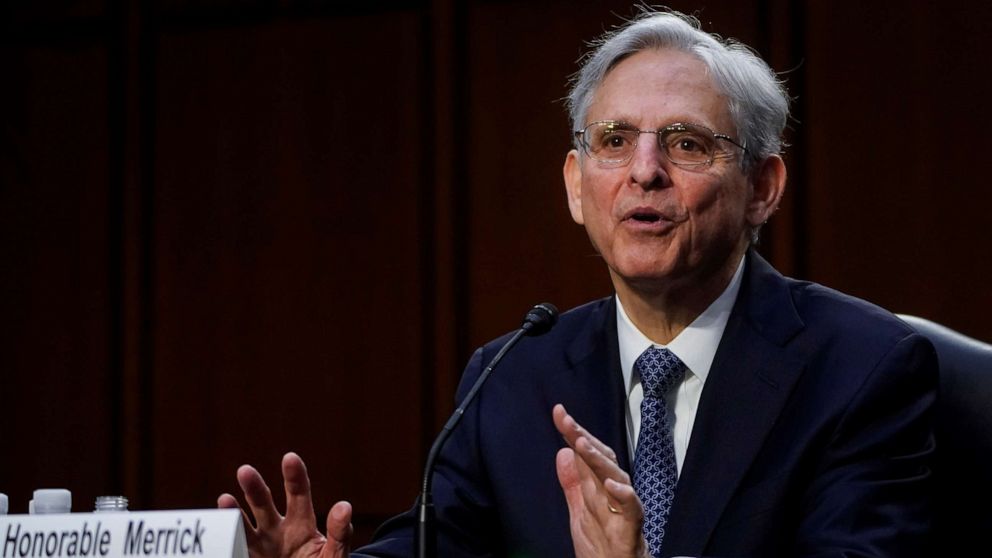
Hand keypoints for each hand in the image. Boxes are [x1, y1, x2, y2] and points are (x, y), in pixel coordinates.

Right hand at [218, 452, 352, 557]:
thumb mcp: (335, 553)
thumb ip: (339, 533)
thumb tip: (344, 506)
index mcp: (301, 524)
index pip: (299, 494)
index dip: (295, 476)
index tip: (290, 458)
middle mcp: (277, 530)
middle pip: (263, 504)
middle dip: (254, 487)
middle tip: (245, 471)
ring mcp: (260, 546)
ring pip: (242, 526)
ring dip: (233, 512)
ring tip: (224, 499)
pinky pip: (232, 548)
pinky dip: (224, 541)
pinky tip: (218, 533)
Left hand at [553, 404, 648, 557]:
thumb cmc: (603, 546)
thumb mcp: (580, 512)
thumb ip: (573, 484)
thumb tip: (563, 452)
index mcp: (599, 490)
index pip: (587, 456)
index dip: (574, 433)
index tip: (559, 412)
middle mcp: (613, 496)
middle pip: (602, 461)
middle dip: (585, 439)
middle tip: (567, 422)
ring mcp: (624, 511)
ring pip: (617, 479)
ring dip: (600, 461)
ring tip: (583, 443)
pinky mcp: (631, 531)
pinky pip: (632, 511)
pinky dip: (624, 497)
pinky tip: (611, 484)